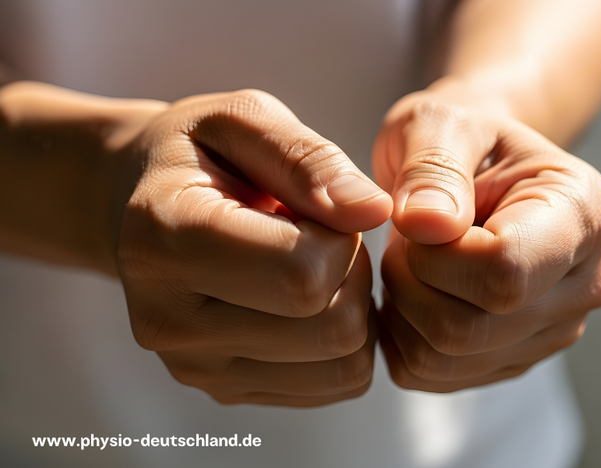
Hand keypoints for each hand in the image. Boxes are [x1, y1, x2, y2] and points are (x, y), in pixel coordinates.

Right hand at [115, 89, 391, 405]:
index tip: (316, 206)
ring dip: (352, 309)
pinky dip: (342, 341)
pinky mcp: (222, 391)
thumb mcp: (245, 121)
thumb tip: (374, 211)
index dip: (340, 235)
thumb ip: (309, 160)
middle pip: (332, 329)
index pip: (303, 275)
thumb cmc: (200, 155)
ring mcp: (194, 367)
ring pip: (343, 367)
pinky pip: (334, 385)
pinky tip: (305, 300)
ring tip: (310, 265)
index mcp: (166, 240)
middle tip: (319, 236)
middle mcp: (169, 322)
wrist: (141, 206)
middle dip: (353, 274)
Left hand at [373, 86, 600, 391]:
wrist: (480, 170)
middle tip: (404, 240)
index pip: (504, 270)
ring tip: (412, 261)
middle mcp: (588, 283)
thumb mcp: (440, 123)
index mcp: (585, 213)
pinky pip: (434, 376)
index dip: (435, 255)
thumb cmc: (463, 140)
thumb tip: (426, 225)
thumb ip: (432, 166)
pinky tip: (415, 292)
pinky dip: (402, 338)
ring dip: (402, 311)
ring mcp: (556, 330)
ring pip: (446, 359)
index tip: (418, 218)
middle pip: (471, 326)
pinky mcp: (518, 359)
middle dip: (410, 283)